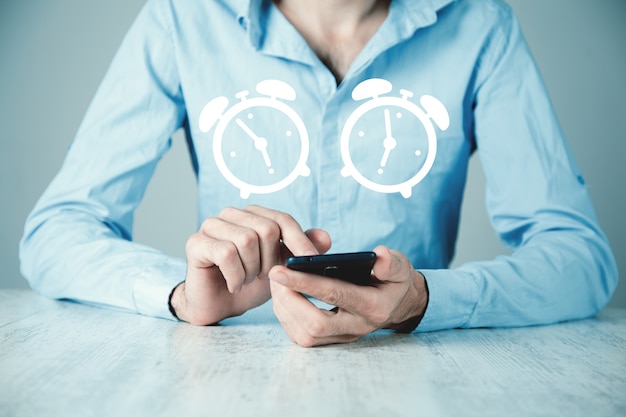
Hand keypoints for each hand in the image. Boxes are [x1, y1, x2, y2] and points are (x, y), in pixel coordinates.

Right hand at [170, 205, 330, 324]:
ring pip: (246, 240)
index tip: (311, 261)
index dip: (299, 240)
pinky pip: (225, 253)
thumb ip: (300, 251)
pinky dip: (236, 275)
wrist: (218, 305)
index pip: (282, 219)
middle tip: (263, 277)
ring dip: (252, 269)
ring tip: (247, 280)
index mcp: (254, 215)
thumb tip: (325, 237)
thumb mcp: (281, 268)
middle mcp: (232, 214)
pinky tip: (234, 286)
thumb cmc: (249, 283)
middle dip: (271, 260)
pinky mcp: (196, 242)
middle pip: (266, 229)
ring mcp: (211, 225)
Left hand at [269, 246, 427, 346]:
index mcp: (373, 307)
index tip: (281, 270)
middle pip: (315, 324)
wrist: (396, 305)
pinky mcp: (331, 341)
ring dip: (284, 307)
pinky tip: (282, 295)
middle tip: (275, 273)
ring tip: (276, 281)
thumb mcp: (399, 268)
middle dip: (289, 299)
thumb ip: (390, 263)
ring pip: (305, 335)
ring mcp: (343, 337)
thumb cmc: (393, 281)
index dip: (306, 282)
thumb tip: (379, 255)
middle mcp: (357, 327)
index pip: (336, 295)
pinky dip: (287, 316)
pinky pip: (302, 337)